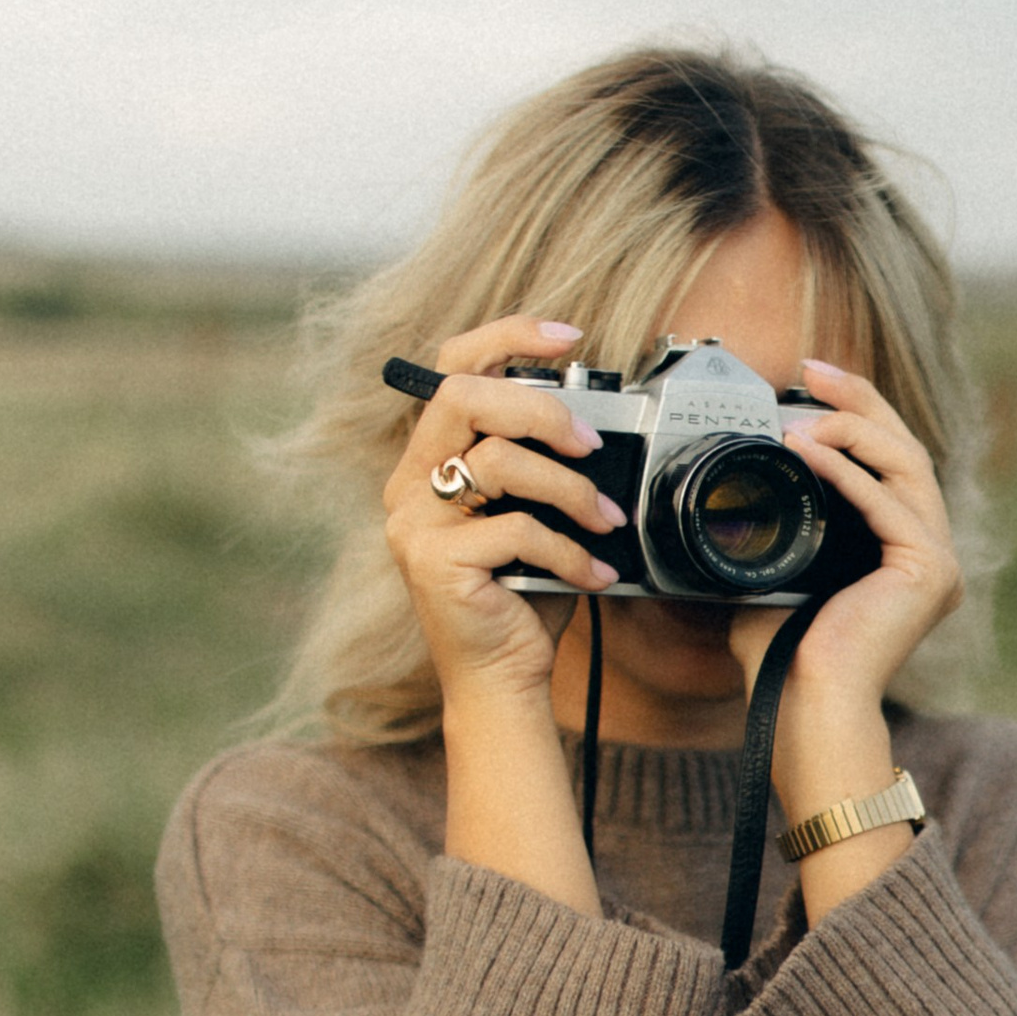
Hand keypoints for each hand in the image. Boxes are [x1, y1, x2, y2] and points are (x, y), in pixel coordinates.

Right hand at [383, 318, 624, 717]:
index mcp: (433, 459)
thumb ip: (545, 464)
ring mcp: (414, 523)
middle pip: (465, 396)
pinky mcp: (431, 562)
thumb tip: (597, 418)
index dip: (508, 336)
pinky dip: (566, 549)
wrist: (503, 679)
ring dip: (569, 489)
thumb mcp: (539, 515)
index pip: (455, 368)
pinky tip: (593, 572)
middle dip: (542, 410)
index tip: (570, 336)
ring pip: (495, 461)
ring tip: (605, 521)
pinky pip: (512, 529)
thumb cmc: (524, 596)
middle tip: (590, 445)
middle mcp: (411, 483)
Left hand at [731, 360, 963, 823]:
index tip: (805, 384)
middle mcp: (930, 552)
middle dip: (858, 401)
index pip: (885, 461)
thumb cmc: (784, 659)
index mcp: (900, 550)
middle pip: (904, 448)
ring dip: (854, 428)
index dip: (852, 413)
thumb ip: (760, 531)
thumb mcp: (765, 573)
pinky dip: (848, 472)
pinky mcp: (931, 572)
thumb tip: (715, 491)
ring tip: (804, 413)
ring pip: (906, 464)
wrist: (803, 710)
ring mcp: (938, 561)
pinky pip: (890, 503)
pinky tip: (809, 450)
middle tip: (810, 370)